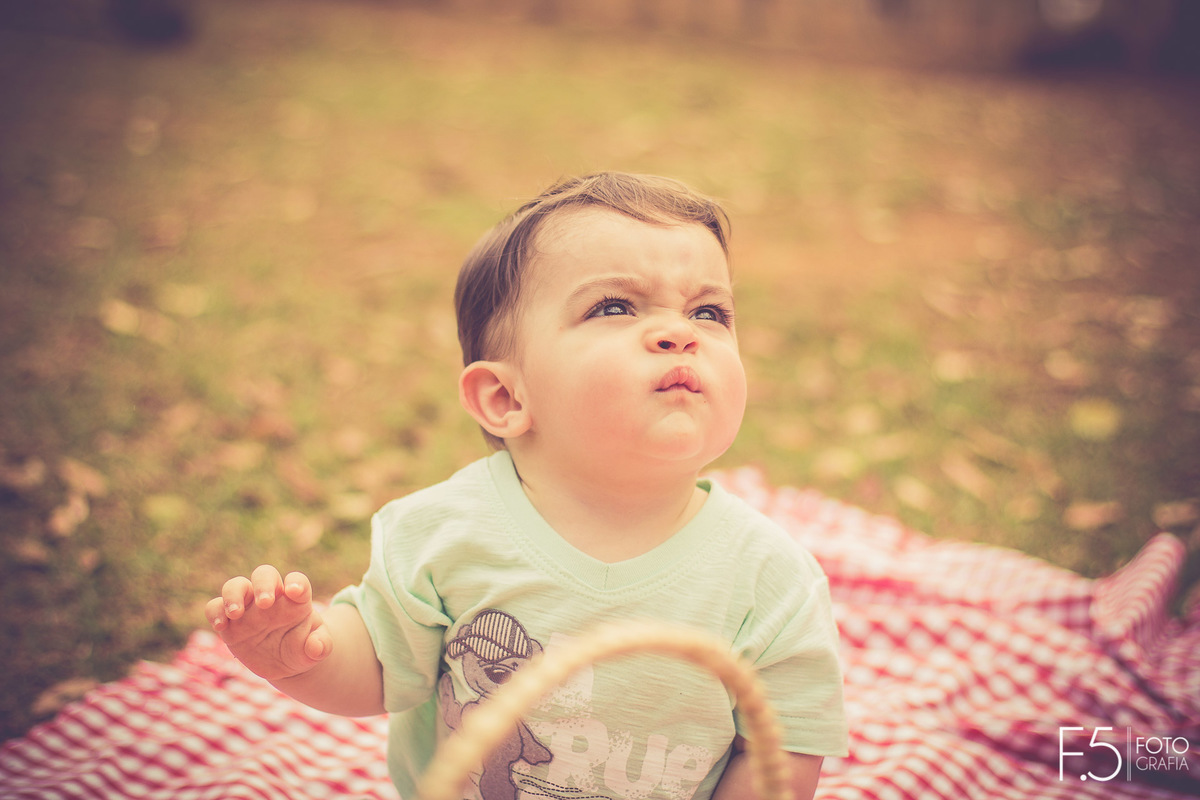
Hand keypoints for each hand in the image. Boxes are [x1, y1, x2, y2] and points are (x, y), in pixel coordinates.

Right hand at [205, 565, 331, 681]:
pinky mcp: (230, 622)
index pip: (297, 581)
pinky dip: (215, 612)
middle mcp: (271, 598)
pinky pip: (215, 607)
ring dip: (234, 595)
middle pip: (264, 574)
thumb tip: (317, 647)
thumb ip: (321, 646)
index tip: (295, 591)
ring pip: (236, 585)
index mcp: (295, 600)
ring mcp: (248, 607)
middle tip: (265, 603)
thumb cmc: (303, 649)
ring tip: (236, 613)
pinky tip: (221, 626)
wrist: (284, 663)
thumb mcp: (316, 650)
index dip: (296, 582)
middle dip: (264, 583)